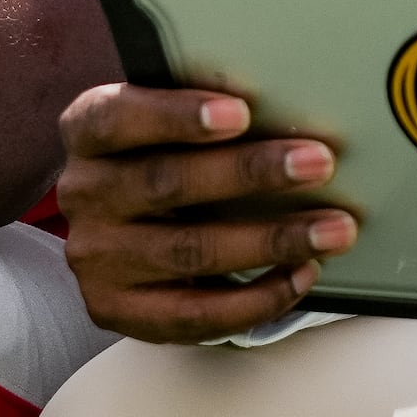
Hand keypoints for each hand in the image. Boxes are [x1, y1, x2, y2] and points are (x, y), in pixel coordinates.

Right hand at [51, 83, 355, 343]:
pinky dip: (256, 297)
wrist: (117, 228)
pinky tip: (301, 274)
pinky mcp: (115, 309)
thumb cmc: (164, 156)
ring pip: (189, 251)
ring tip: (333, 229)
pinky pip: (193, 314)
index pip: (118, 117)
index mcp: (88, 130)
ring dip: (271, 240)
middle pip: (166, 183)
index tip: (241, 112)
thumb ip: (207, 113)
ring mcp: (95, 257)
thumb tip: (292, 102)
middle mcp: (83, 193)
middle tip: (318, 164)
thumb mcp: (166, 124)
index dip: (177, 115)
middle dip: (250, 173)